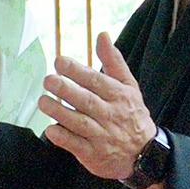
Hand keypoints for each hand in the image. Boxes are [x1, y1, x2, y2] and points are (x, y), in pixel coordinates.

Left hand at [40, 33, 159, 186]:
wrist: (145, 154)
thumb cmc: (132, 115)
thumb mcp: (129, 86)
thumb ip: (113, 61)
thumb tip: (102, 35)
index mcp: (119, 96)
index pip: (96, 81)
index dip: (77, 71)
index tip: (59, 61)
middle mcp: (110, 115)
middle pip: (86, 101)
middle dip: (66, 90)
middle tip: (48, 80)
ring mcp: (102, 136)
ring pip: (79, 123)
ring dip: (59, 112)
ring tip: (43, 101)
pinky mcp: (93, 154)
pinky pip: (76, 145)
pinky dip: (63, 138)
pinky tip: (50, 129)